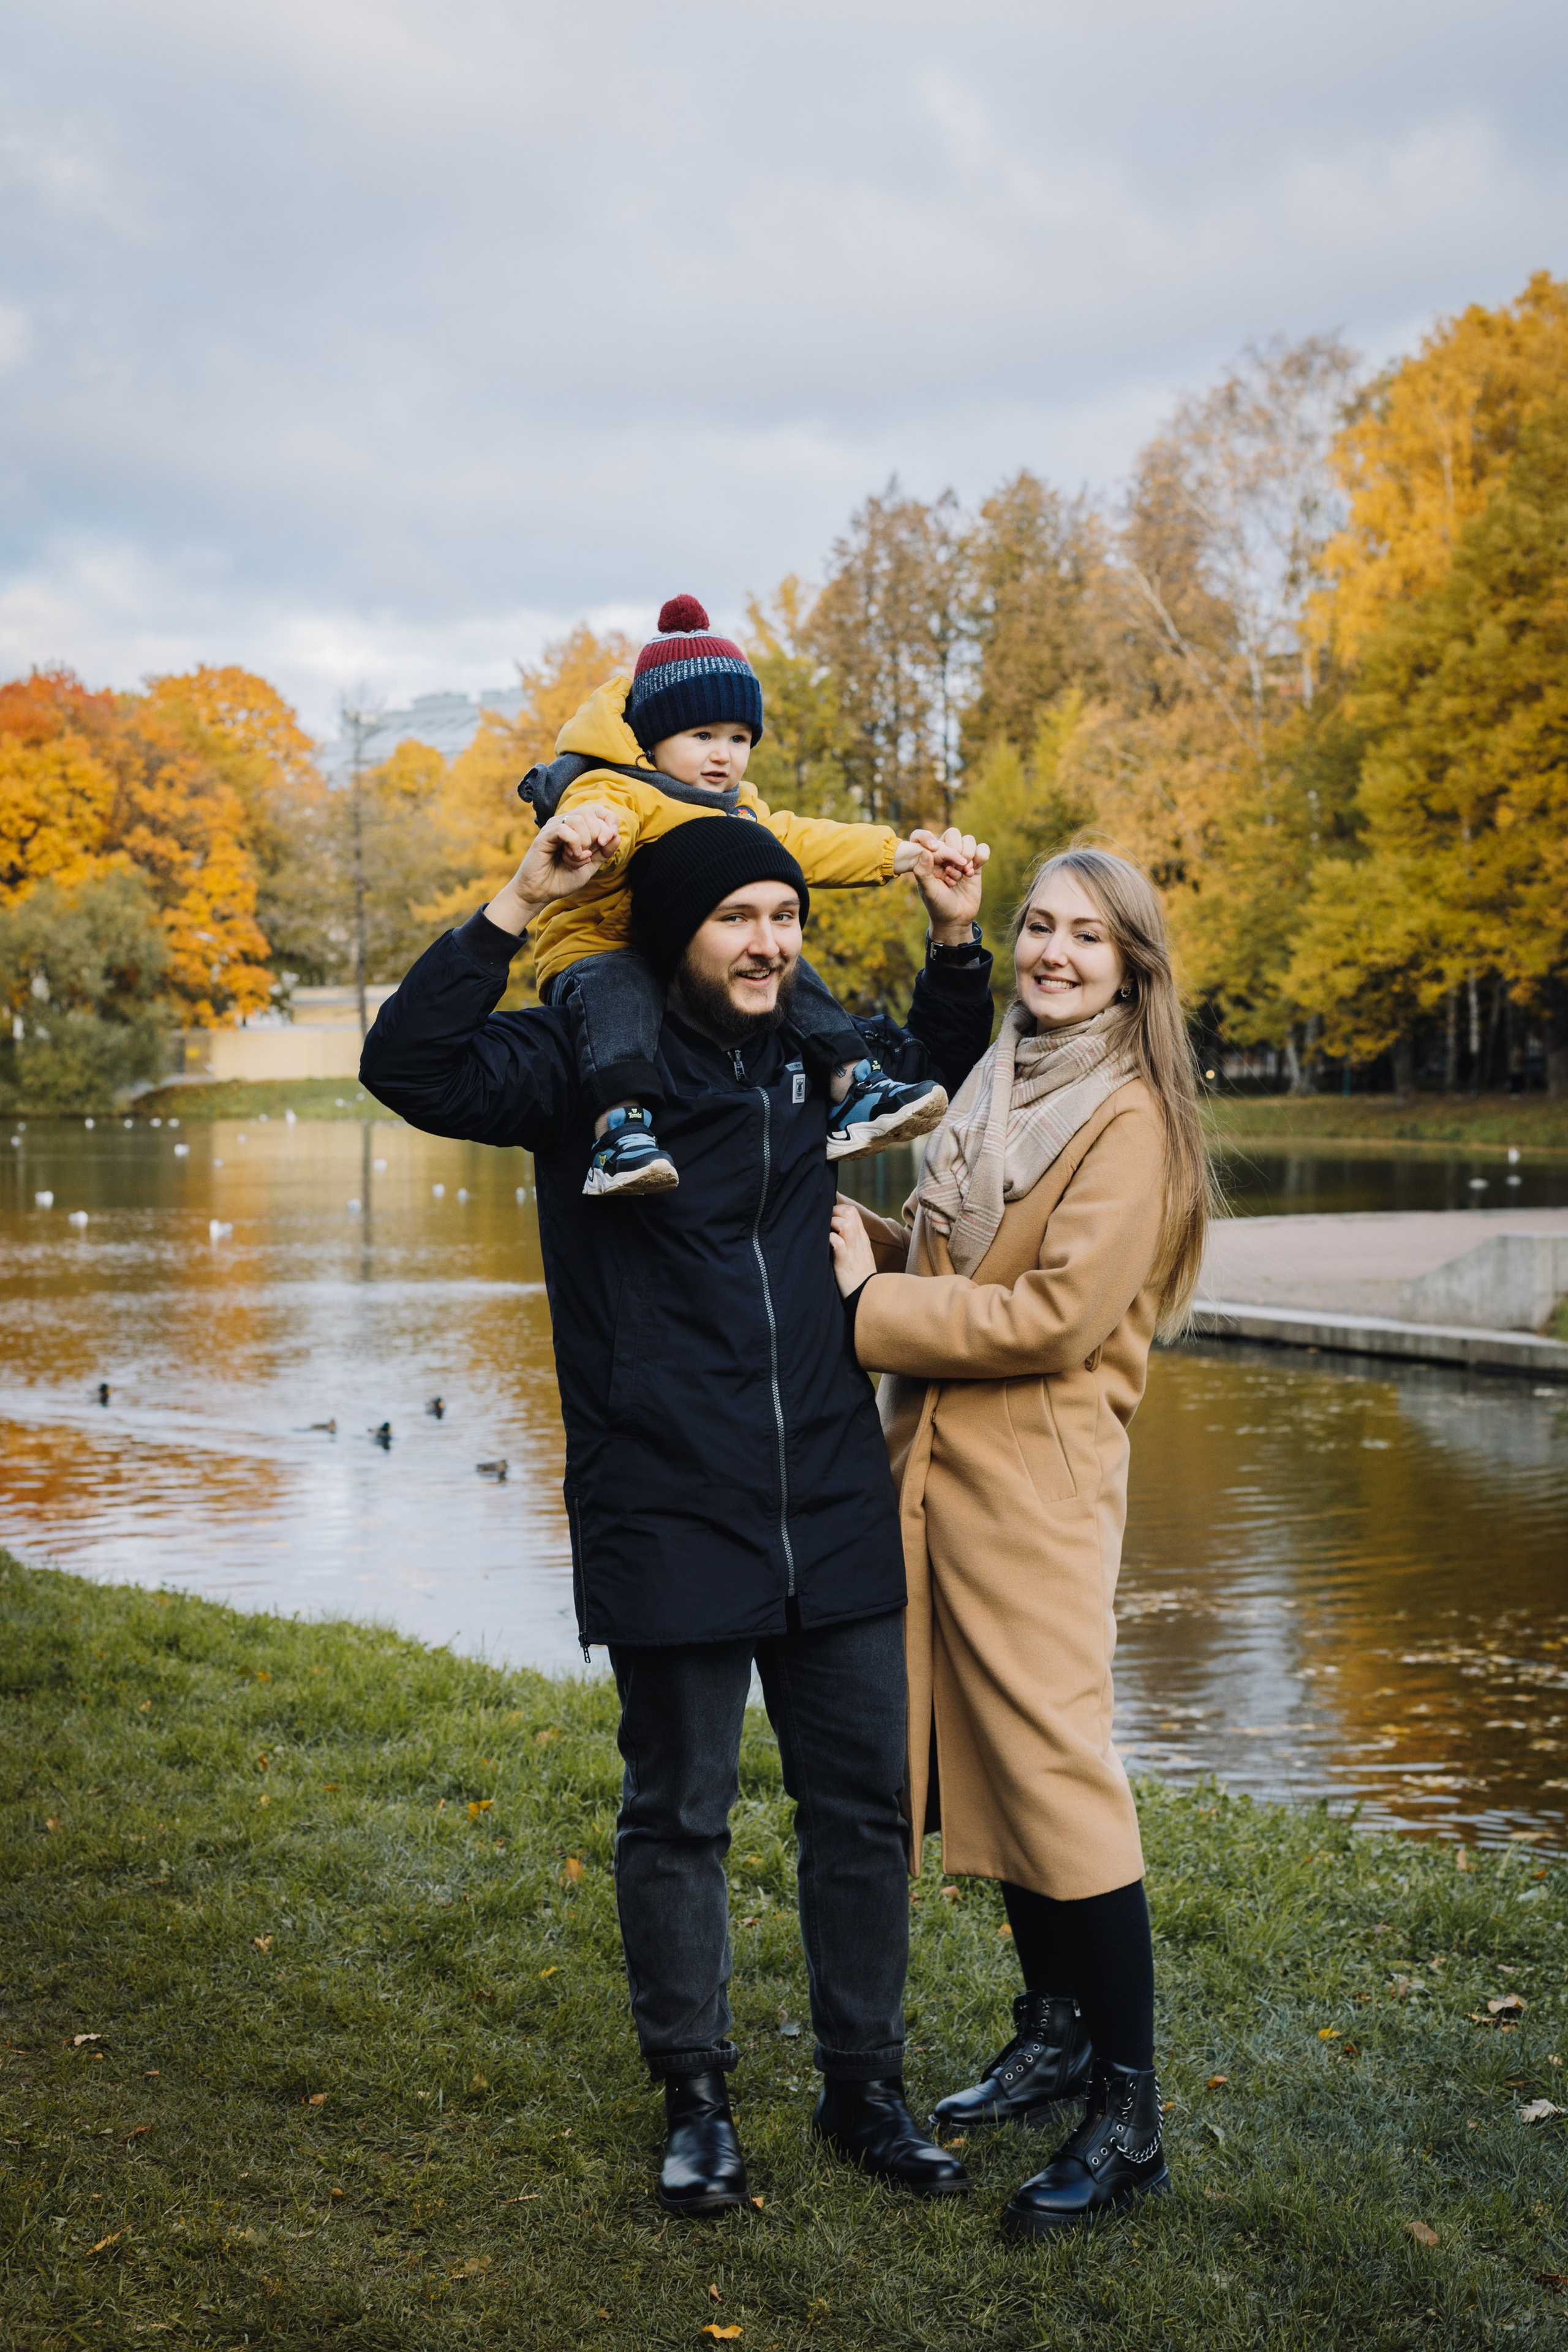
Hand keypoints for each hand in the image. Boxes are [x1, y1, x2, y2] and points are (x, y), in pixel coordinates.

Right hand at [485, 804, 621, 935]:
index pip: (598, 810)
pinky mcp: (544, 836)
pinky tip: (569, 857)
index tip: (606, 843)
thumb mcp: (590, 865)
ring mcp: (553, 827)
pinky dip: (573, 845)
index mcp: (577, 827)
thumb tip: (617, 836)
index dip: (609, 823)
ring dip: (584, 843)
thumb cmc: (563, 878)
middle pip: (589, 811)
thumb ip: (604, 852)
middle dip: (597, 833)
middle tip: (590, 853)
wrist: (541, 892)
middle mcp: (565, 823)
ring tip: (576, 858)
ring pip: (578, 819)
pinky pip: (565, 829)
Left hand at [829, 1197, 878, 1297]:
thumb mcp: (859, 1254)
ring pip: (845, 1224)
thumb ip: (850, 1240)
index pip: (852, 1211)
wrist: (867, 1296)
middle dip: (833, 1212)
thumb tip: (835, 1230)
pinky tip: (825, 1244)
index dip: (837, 1209)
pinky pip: (838, 1243)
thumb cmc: (859, 1276)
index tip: (827, 1217)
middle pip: (849, 1212)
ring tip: (825, 1232)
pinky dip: (830, 1239)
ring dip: (831, 1224)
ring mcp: (853, 1251)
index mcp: (861, 1237)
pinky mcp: (845, 1262)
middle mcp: (859, 1241)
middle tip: (824, 1223)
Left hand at [910, 827, 987, 940]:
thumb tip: (925, 851)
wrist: (955, 919)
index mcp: (930, 858)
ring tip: (962, 874)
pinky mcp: (976, 865)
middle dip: (954, 851)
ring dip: (967, 856)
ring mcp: (962, 859)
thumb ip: (923, 872)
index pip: (933, 839)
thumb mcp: (928, 891)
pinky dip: (980, 857)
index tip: (936, 852)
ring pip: (969, 840)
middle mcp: (945, 855)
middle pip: (953, 834)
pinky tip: (972, 873)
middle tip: (951, 870)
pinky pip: (982, 849)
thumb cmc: (938, 905)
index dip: (936, 844)